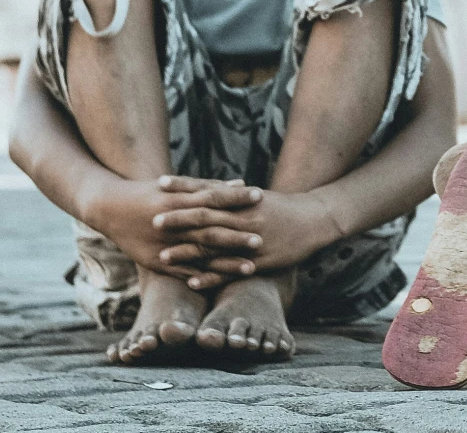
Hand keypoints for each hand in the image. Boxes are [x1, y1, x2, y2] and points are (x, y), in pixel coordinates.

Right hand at [82, 175, 264, 279]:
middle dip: (236, 236)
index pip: (214, 198)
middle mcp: (174, 223)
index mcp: (179, 200)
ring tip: (251, 267)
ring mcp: (165, 244)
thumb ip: (210, 187)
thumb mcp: (177, 186)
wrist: (110, 207)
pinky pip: (182, 272)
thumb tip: (242, 185)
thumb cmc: (150, 193)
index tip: (260, 197)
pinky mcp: (156, 261)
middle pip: (210, 230)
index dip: (236, 198)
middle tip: (262, 240)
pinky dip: (201, 278)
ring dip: (226, 262)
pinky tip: (221, 283)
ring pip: (200, 255)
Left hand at [149, 175, 348, 289]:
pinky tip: (191, 281)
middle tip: (153, 220)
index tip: (160, 184)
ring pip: (214, 246)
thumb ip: (230, 196)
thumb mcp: (256, 197)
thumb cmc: (282, 208)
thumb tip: (203, 189)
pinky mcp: (257, 261)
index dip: (183, 188)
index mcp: (242, 200)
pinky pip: (229, 271)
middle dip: (179, 219)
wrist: (314, 220)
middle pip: (206, 218)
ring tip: (162, 256)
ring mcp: (250, 241)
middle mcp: (244, 219)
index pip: (207, 190)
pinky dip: (210, 277)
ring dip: (187, 252)